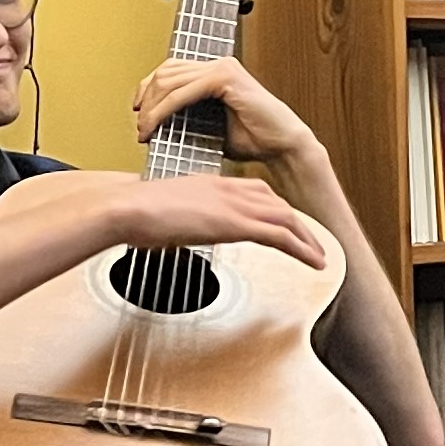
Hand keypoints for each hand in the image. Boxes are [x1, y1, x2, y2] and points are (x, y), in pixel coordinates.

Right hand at [81, 171, 330, 267]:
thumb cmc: (133, 213)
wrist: (125, 208)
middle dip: (299, 222)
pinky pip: (279, 236)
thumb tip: (174, 231)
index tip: (284, 221)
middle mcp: (228, 189)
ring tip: (319, 255)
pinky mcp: (235, 224)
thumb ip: (177, 218)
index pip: (255, 191)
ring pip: (286, 217)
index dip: (274, 207)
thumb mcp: (162, 211)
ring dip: (307, 237)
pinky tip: (312, 261)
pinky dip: (301, 248)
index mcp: (211, 183)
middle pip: (277, 202)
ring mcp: (233, 205)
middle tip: (312, 240)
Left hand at [136, 55, 320, 170]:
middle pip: (165, 73)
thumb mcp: (210, 126)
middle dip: (146, 100)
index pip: (170, 70)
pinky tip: (156, 125)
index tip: (138, 112)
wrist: (282, 146)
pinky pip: (183, 92)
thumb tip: (154, 122)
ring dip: (151, 107)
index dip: (148, 89)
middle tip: (141, 127)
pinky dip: (164, 109)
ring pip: (169, 81)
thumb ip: (187, 117)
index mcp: (216, 72)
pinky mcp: (225, 78)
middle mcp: (219, 65)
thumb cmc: (253, 139)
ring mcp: (222, 68)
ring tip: (145, 130)